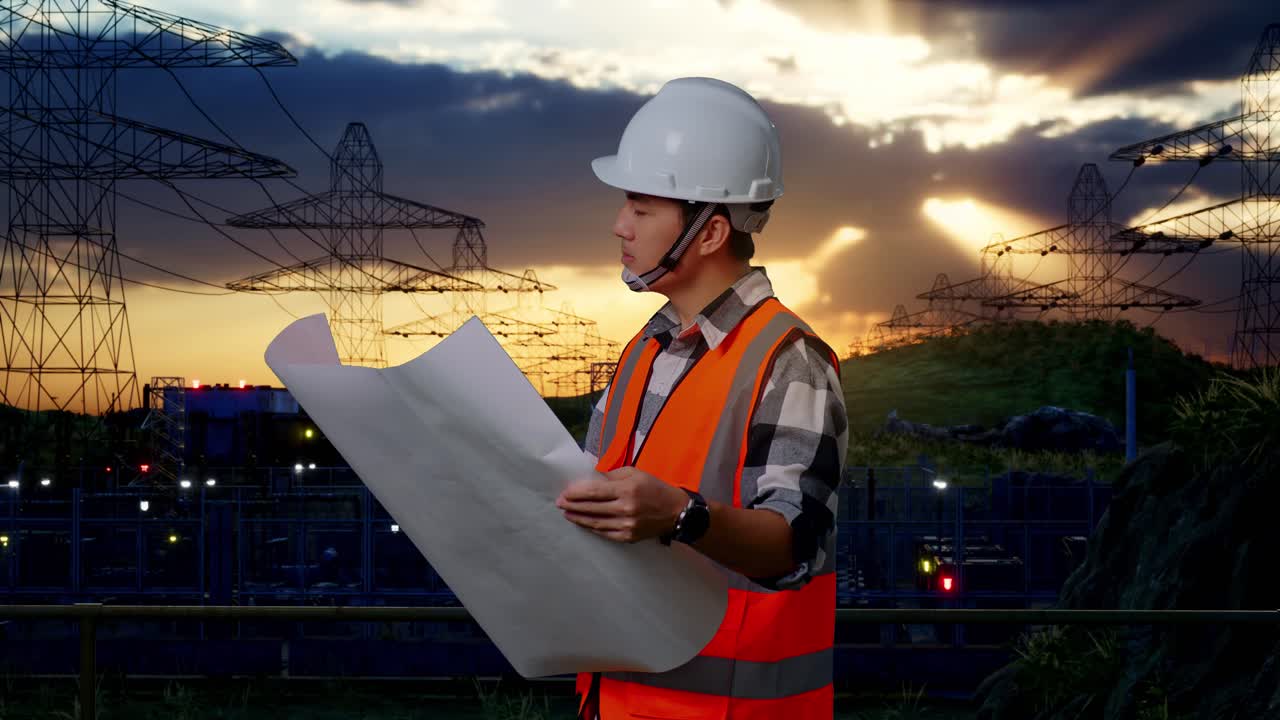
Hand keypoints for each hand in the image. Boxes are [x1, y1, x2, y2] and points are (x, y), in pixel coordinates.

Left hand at [556, 466, 689, 542]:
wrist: (676, 512)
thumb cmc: (655, 488)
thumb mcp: (636, 473)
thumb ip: (613, 475)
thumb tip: (593, 479)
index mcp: (627, 489)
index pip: (594, 491)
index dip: (576, 492)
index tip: (565, 492)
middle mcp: (625, 508)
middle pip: (591, 508)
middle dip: (572, 505)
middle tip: (559, 503)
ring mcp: (626, 525)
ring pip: (595, 522)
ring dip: (578, 518)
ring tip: (567, 514)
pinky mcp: (628, 536)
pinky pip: (604, 533)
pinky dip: (592, 528)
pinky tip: (584, 523)